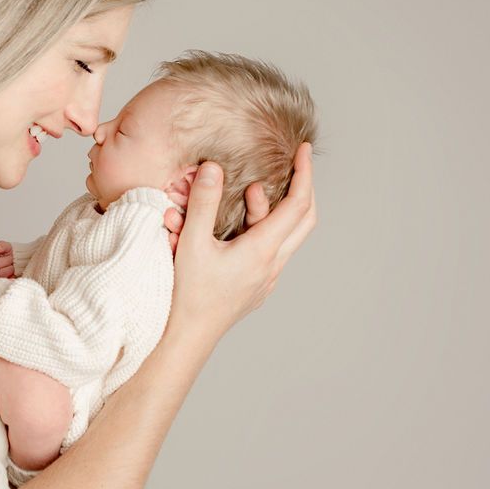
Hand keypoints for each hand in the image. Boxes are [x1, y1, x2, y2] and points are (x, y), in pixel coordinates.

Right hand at [169, 142, 316, 349]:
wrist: (185, 338)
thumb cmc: (187, 294)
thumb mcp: (192, 242)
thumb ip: (204, 203)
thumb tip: (214, 168)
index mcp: (262, 251)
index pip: (297, 205)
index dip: (304, 173)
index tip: (303, 150)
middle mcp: (271, 265)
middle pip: (304, 221)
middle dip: (303, 189)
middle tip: (294, 165)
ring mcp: (265, 279)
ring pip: (286, 237)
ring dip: (274, 211)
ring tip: (249, 191)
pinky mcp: (254, 288)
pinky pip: (271, 252)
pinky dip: (264, 230)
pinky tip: (240, 226)